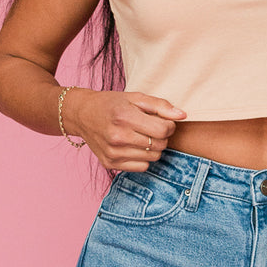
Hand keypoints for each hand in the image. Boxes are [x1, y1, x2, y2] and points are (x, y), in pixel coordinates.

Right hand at [70, 90, 185, 171]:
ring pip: (153, 158)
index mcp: (124, 116)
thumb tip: (182, 115)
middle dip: (161, 136)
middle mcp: (117, 136)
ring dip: (153, 148)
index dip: (169, 125)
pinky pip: (142, 168)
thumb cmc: (112, 104)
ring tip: (141, 136)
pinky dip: (143, 159)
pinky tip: (134, 147)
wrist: (83, 115)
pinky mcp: (110, 164)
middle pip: (159, 145)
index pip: (163, 130)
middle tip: (151, 128)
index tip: (162, 121)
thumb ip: (160, 105)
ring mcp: (113, 152)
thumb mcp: (135, 98)